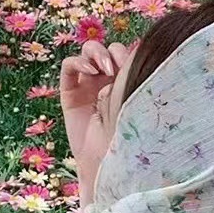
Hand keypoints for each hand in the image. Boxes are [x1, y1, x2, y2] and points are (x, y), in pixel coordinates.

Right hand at [60, 41, 129, 191]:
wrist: (105, 162)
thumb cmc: (126, 136)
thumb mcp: (135, 104)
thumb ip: (137, 83)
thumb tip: (145, 56)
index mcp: (126, 82)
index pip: (126, 55)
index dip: (129, 54)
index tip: (136, 63)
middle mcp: (107, 80)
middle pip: (108, 50)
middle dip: (114, 53)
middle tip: (119, 67)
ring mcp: (87, 84)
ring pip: (89, 52)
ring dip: (97, 54)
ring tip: (106, 68)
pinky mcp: (70, 91)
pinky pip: (69, 66)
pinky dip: (78, 62)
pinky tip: (90, 71)